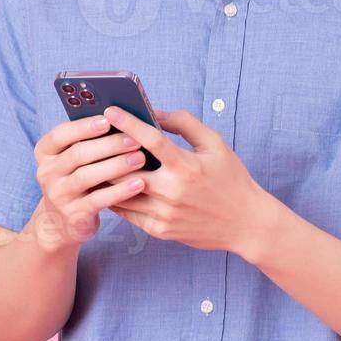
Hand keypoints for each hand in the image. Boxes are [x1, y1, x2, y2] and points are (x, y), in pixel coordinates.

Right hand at [31, 115, 150, 252]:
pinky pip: (98, 200)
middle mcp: (47, 172)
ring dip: (116, 165)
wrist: (63, 221)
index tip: (109, 119)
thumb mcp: (76, 160)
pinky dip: (120, 191)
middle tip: (136, 139)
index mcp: (45, 152)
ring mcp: (58, 195)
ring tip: (141, 158)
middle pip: (78, 154)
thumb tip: (123, 119)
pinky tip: (139, 184)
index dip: (84, 126)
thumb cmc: (78, 177)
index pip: (60, 134)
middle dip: (109, 145)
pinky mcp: (73, 215)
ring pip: (87, 176)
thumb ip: (91, 141)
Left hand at [102, 106, 277, 255]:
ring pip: (120, 194)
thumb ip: (186, 124)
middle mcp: (173, 191)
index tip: (110, 110)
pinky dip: (115, 198)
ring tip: (93, 163)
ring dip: (105, 178)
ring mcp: (164, 214)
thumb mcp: (216, 145)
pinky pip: (128, 214)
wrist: (246, 223)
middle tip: (93, 140)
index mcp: (187, 166)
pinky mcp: (161, 230)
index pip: (150, 140)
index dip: (127, 123)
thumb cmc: (232, 179)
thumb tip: (156, 114)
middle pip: (125, 169)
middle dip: (106, 153)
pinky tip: (109, 187)